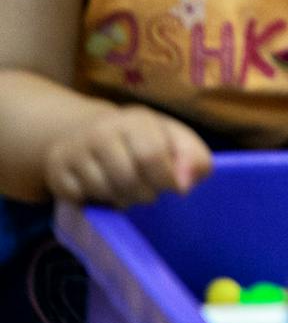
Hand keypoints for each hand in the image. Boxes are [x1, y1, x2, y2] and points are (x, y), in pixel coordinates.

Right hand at [44, 105, 211, 207]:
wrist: (83, 131)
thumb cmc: (141, 139)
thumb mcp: (174, 139)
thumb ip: (194, 158)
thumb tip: (186, 185)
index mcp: (136, 121)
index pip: (151, 156)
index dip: (166, 179)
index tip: (173, 187)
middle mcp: (101, 132)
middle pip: (127, 178)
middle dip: (145, 194)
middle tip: (149, 193)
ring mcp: (75, 150)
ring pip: (104, 191)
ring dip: (122, 200)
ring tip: (127, 191)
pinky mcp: (57, 171)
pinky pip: (81, 198)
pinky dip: (96, 201)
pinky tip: (102, 190)